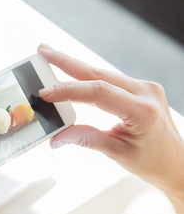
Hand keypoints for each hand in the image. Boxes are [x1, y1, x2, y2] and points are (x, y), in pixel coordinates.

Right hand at [37, 43, 183, 213]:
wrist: (176, 162)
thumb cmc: (152, 161)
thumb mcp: (117, 153)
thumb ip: (86, 140)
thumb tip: (56, 138)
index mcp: (142, 110)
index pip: (99, 92)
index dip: (69, 90)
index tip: (45, 92)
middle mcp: (145, 92)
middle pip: (98, 73)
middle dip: (67, 62)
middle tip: (42, 51)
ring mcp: (144, 87)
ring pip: (103, 73)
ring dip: (75, 66)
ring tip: (50, 56)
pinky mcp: (140, 88)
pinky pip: (109, 79)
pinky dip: (87, 76)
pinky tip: (71, 71)